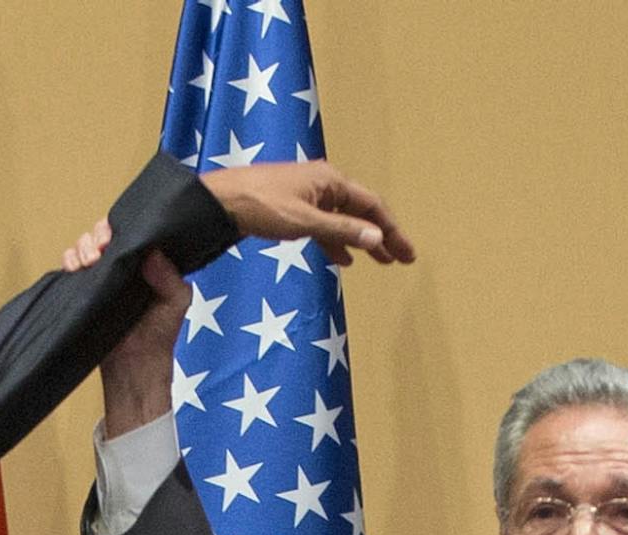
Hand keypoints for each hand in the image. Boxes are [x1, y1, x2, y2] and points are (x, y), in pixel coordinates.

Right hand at [67, 222, 188, 437]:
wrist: (137, 364)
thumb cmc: (161, 333)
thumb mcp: (177, 299)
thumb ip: (169, 275)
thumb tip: (151, 252)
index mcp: (145, 261)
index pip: (128, 232)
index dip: (120, 227)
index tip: (115, 234)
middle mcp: (121, 265)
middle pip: (101, 235)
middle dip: (96, 236)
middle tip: (99, 248)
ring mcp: (101, 278)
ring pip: (83, 248)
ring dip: (81, 248)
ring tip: (87, 261)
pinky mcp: (84, 291)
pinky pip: (70, 268)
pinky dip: (69, 262)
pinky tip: (74, 268)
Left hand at [201, 160, 413, 265]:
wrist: (221, 200)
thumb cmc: (261, 206)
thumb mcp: (304, 222)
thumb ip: (341, 231)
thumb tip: (377, 237)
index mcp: (331, 181)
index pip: (372, 206)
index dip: (392, 231)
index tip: (407, 254)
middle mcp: (324, 183)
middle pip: (361, 211)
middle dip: (382, 236)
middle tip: (401, 259)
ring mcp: (308, 194)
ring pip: (343, 219)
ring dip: (360, 240)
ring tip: (378, 261)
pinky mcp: (293, 206)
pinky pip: (324, 224)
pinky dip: (335, 240)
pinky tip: (342, 258)